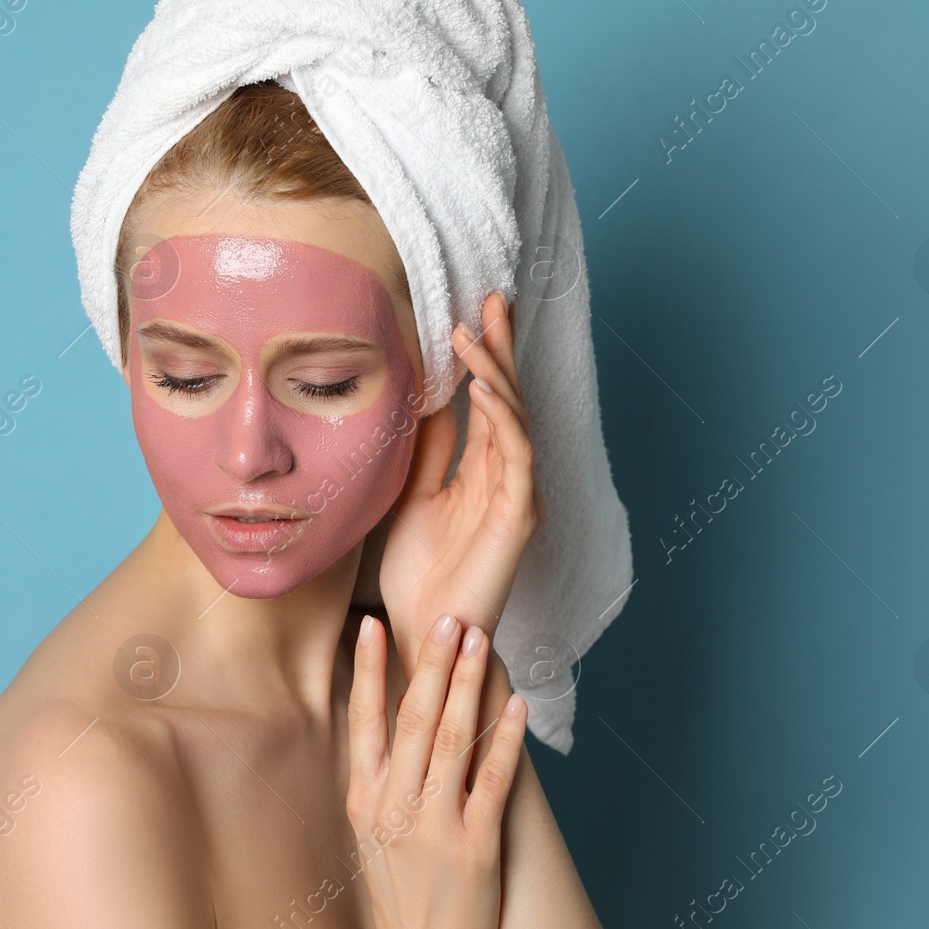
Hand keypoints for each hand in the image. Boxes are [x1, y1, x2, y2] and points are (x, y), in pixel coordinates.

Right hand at [347, 611, 527, 928]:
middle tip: (445, 617)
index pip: (363, 720)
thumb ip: (380, 772)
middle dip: (430, 662)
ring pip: (453, 739)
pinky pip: (494, 779)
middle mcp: (395, 806)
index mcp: (365, 798)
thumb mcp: (372, 829)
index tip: (370, 624)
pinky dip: (507, 737)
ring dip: (468, 684)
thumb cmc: (401, 890)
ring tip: (480, 641)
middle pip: (413, 719)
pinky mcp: (476, 846)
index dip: (366, 669)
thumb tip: (390, 710)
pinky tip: (518, 704)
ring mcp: (435, 826)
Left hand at [378, 292, 542, 680]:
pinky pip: (516, 458)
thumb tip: (425, 397)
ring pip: (515, 419)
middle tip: (492, 298)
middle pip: (508, 398)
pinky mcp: (518, 517)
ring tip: (473, 332)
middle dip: (501, 347)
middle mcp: (504, 477)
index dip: (483, 355)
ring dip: (495, 372)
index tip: (472, 309)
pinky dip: (502, 420)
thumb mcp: (410, 494)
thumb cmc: (416, 574)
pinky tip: (482, 389)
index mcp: (479, 471)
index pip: (486, 400)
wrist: (421, 631)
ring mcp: (516, 495)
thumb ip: (425, 450)